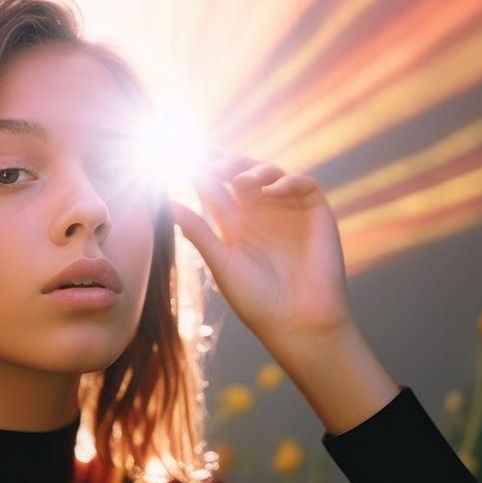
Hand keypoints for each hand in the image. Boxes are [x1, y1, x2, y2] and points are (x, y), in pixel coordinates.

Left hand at [168, 153, 398, 433]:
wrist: (299, 324)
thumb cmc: (257, 301)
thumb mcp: (221, 262)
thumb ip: (197, 231)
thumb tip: (164, 202)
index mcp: (235, 226)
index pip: (216, 189)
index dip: (202, 171)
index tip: (182, 159)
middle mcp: (261, 214)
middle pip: (242, 174)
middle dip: (226, 163)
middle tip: (211, 161)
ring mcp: (289, 212)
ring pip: (272, 174)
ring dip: (255, 170)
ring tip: (240, 180)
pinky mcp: (316, 214)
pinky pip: (305, 184)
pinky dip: (288, 182)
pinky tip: (271, 193)